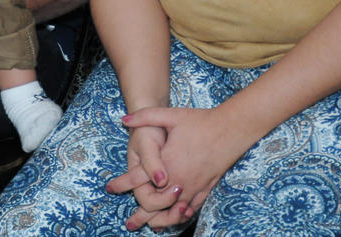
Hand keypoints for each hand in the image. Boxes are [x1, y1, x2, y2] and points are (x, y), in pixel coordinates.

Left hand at [120, 107, 251, 227]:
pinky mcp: (206, 187)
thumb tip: (124, 119)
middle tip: (129, 223)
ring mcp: (194, 186)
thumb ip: (146, 116)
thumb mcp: (171, 115)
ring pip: (174, 211)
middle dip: (140, 215)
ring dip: (161, 220)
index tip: (110, 188)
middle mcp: (179, 179)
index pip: (138, 179)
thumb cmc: (200, 122)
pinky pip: (192, 207)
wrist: (231, 128)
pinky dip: (183, 215)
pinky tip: (178, 218)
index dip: (121, 184)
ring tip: (151, 226)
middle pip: (155, 204)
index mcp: (167, 162)